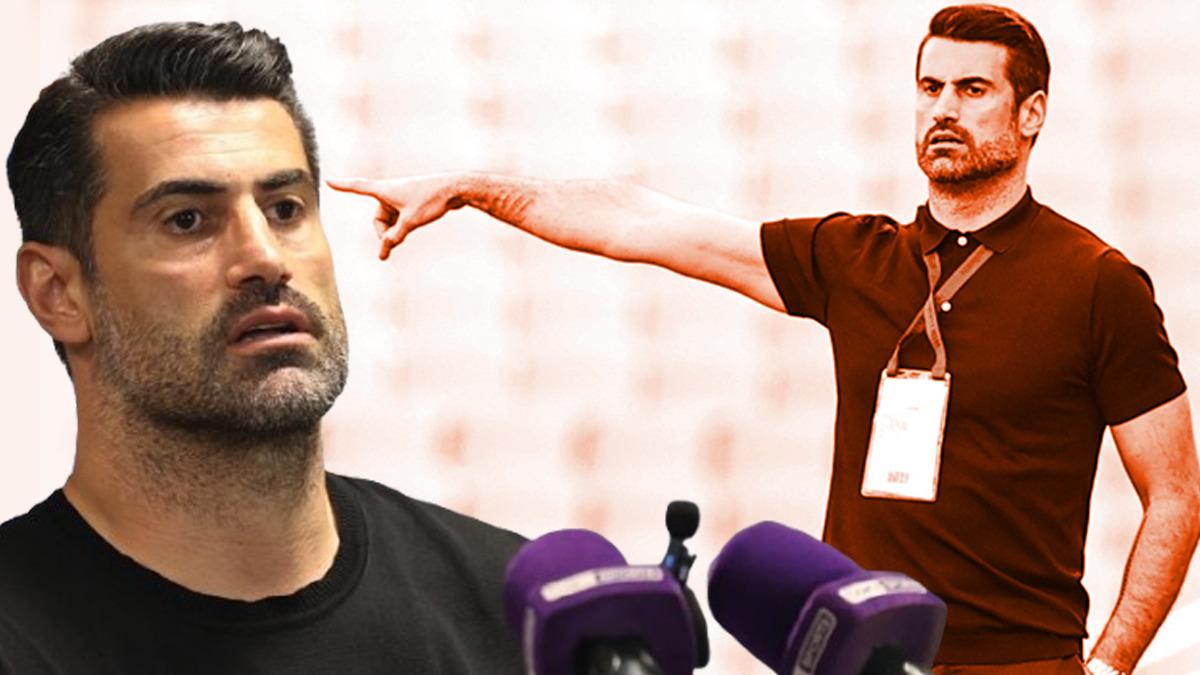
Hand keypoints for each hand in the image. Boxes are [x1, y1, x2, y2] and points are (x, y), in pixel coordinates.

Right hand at [326, 175, 464, 259]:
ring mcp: (402, 197)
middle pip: (378, 218)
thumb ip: (395, 237)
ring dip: (395, 232)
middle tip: (391, 247)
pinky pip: (400, 219)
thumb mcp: (410, 222)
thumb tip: (384, 250)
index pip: (358, 188)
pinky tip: (412, 228)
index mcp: (385, 190)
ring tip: (406, 235)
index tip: (328, 181)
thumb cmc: (432, 200)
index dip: (343, 186)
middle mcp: (391, 191)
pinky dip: (402, 227)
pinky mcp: (412, 202)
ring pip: (390, 221)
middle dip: (384, 233)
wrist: (456, 188)